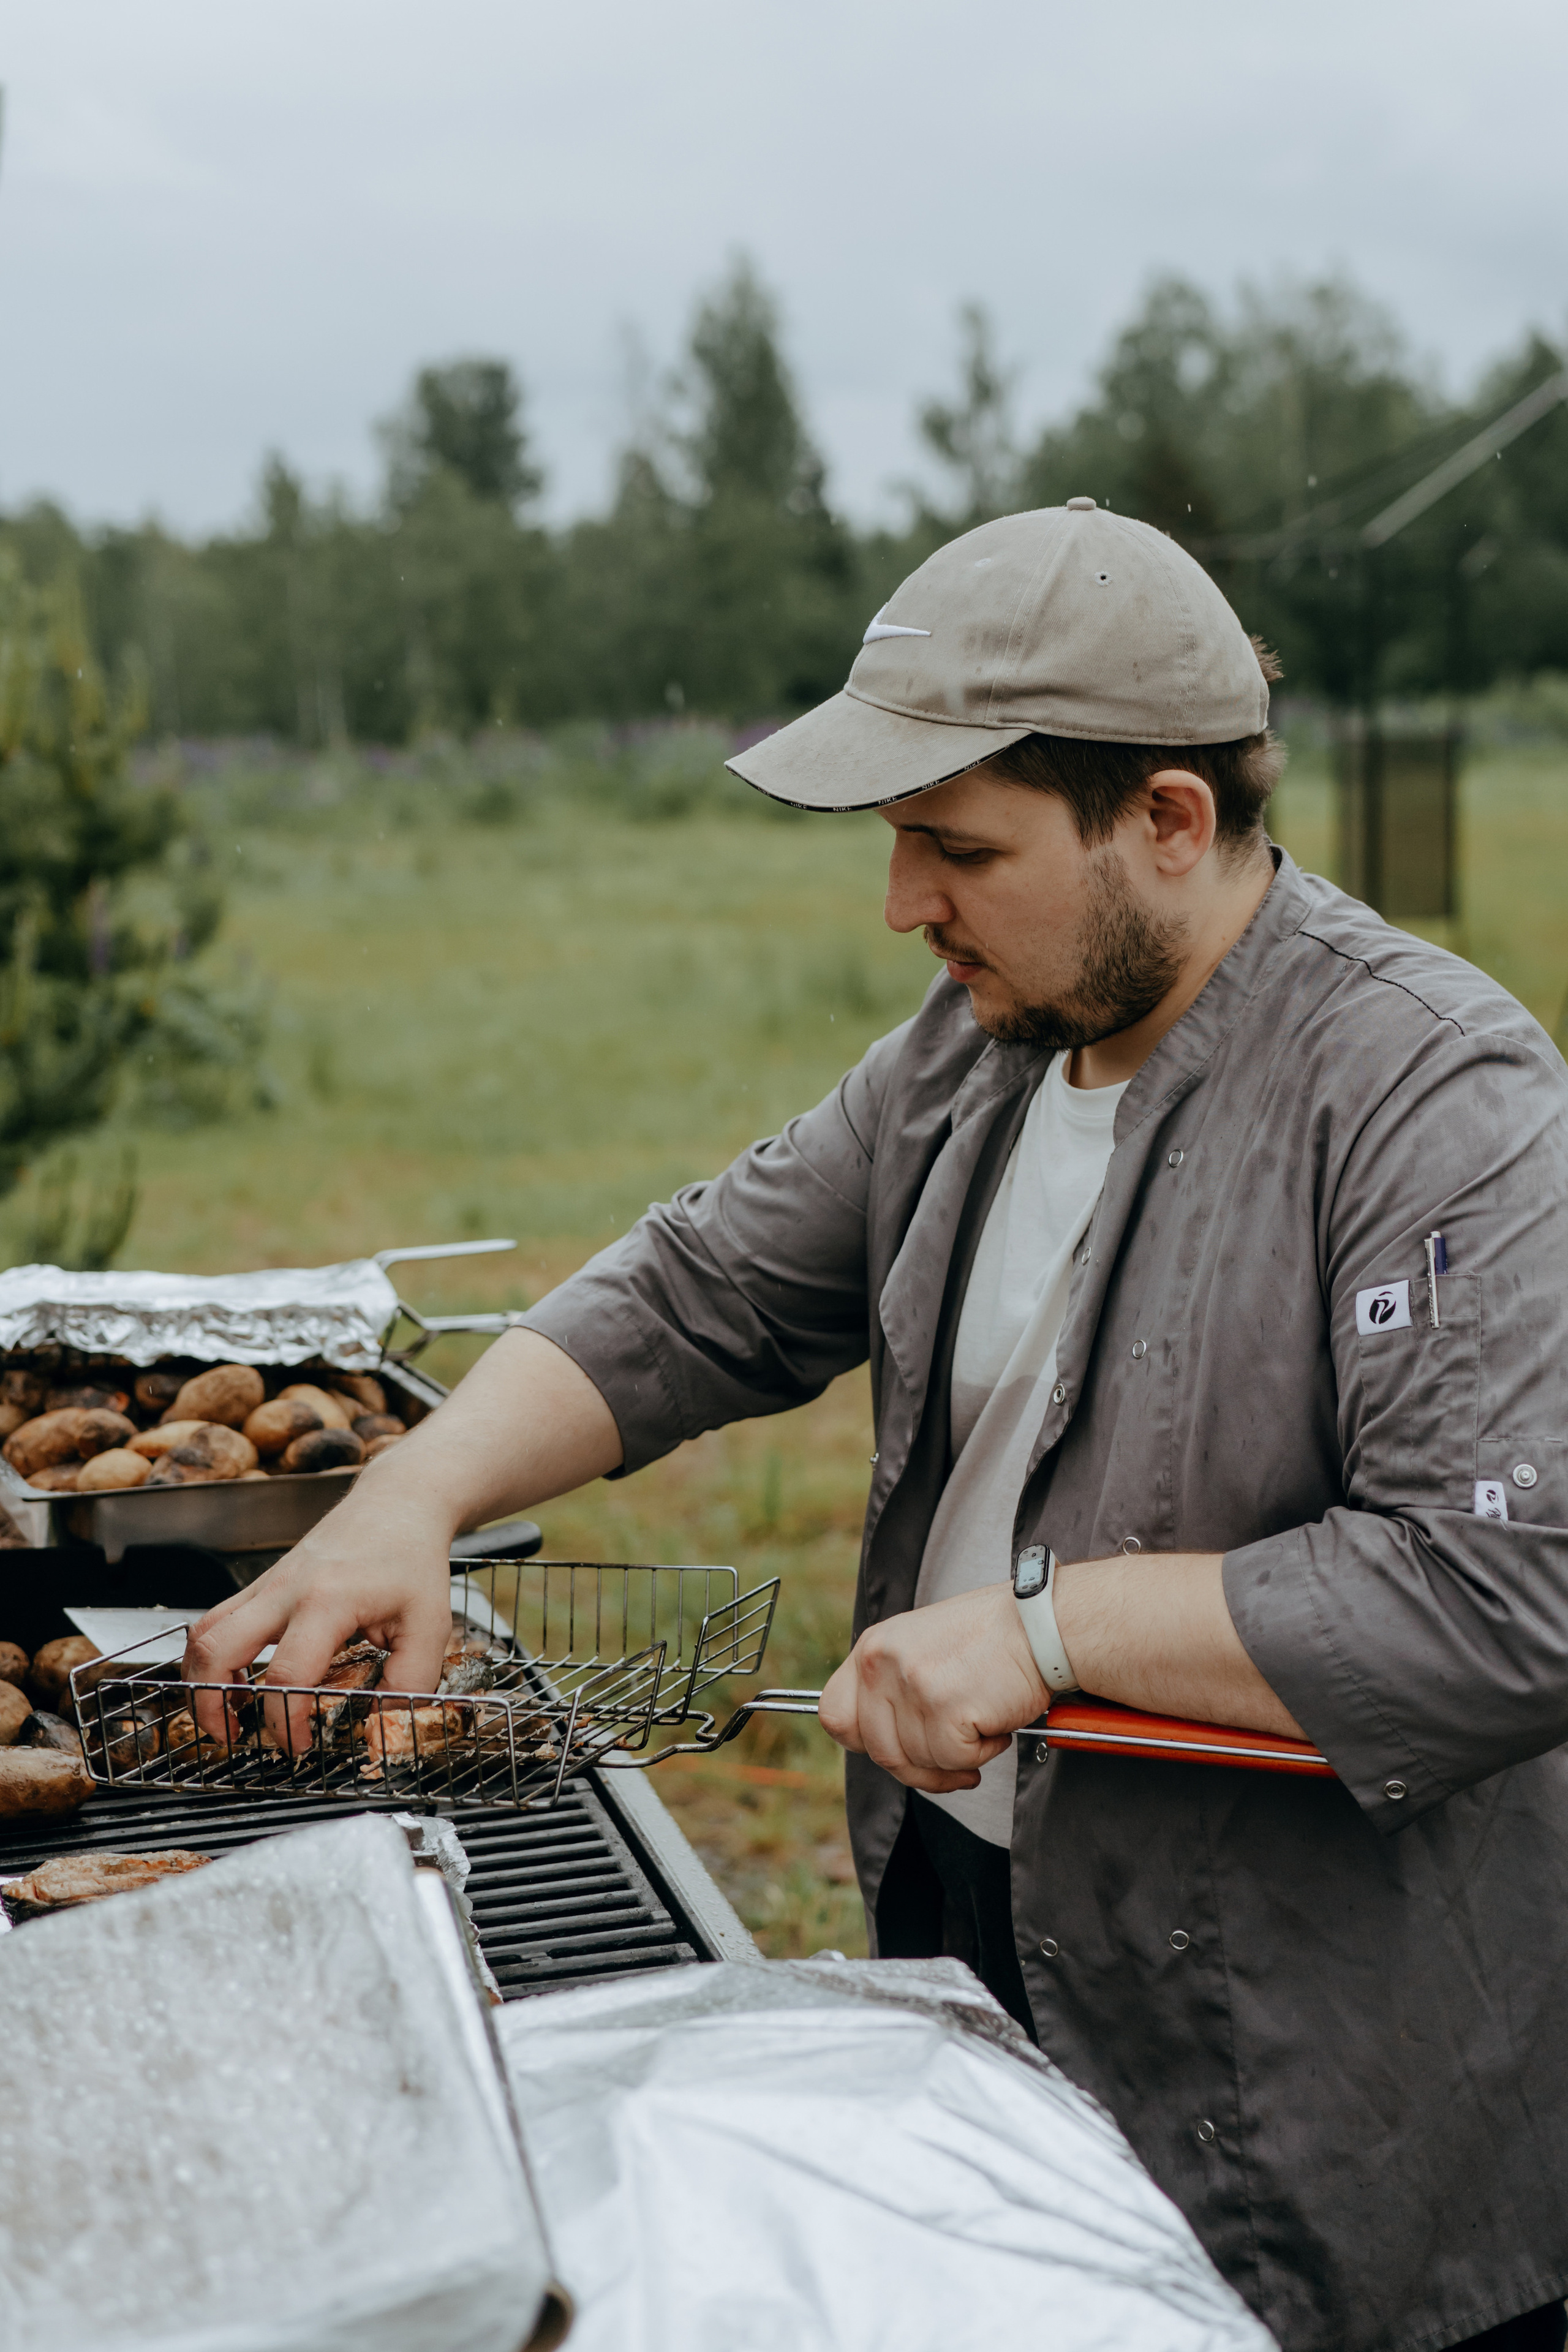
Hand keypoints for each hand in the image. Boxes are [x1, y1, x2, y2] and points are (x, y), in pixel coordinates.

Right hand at [183, 1478, 455, 1751]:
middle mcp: (286, 1589)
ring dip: (201, 1678)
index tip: (297, 1747)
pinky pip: (219, 1618)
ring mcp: (269, 1582)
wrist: (397, 1503)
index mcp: (328, 1601)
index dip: (283, 1722)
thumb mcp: (429, 1626)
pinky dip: (214, 1652)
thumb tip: (382, 1728)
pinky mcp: (264, 1582)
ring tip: (224, 1713)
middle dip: (211, 1704)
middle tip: (232, 1737)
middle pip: (218, 1648)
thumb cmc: (412, 1561)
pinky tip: (236, 1676)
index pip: (286, 1675)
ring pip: (205, 1631)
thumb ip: (409, 1682)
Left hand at [818, 1584, 1050, 1792]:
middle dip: (918, 1767)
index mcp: (873, 1648)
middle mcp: (883, 1664)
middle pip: (879, 1751)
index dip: (863, 1741)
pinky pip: (954, 1761)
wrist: (1040, 1626)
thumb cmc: (992, 1638)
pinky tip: (994, 1723)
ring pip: (918, 1761)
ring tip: (981, 1722)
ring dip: (955, 1757)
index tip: (895, 1746)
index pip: (834, 1714)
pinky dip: (980, 1753)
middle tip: (953, 1759)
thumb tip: (881, 1740)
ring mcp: (912, 1686)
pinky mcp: (945, 1709)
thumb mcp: (921, 1647)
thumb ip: (893, 1687)